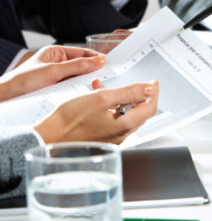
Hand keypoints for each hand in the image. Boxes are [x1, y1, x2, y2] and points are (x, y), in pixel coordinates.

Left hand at [0, 46, 104, 100]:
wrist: (6, 98)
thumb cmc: (22, 82)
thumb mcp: (54, 71)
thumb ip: (78, 66)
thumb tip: (98, 61)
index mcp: (55, 52)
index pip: (82, 52)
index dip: (96, 57)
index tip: (110, 63)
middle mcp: (57, 63)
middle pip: (82, 65)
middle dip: (92, 70)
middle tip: (106, 76)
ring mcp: (57, 76)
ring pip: (78, 77)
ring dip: (85, 81)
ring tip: (95, 85)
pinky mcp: (56, 88)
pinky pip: (72, 87)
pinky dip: (78, 89)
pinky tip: (84, 93)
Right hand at [34, 80, 158, 143]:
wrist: (49, 138)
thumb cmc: (70, 120)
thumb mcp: (101, 98)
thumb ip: (128, 93)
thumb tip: (148, 89)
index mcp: (125, 125)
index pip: (150, 107)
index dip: (153, 92)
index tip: (153, 82)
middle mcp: (122, 134)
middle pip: (140, 112)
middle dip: (137, 94)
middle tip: (135, 83)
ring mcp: (112, 138)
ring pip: (125, 114)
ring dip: (120, 99)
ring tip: (104, 86)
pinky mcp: (102, 138)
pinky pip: (113, 120)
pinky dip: (110, 107)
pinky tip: (96, 97)